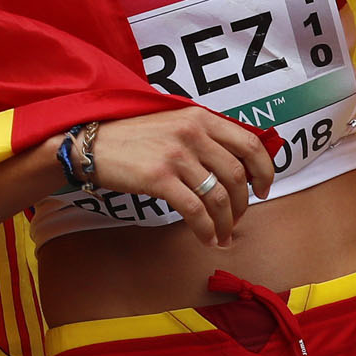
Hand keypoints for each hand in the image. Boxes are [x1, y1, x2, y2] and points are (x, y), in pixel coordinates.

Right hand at [85, 108, 275, 246]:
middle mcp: (192, 132)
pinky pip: (195, 210)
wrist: (90, 144)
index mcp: (199, 117)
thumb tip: (237, 164)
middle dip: (243, 204)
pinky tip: (206, 238)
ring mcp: (176, 155)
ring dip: (226, 222)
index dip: (264, 169)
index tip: (264, 188)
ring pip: (219, 197)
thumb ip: (203, 136)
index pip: (249, 143)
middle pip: (236, 175)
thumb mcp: (172, 123)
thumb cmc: (131, 138)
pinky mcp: (159, 177)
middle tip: (237, 218)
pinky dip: (206, 229)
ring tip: (222, 235)